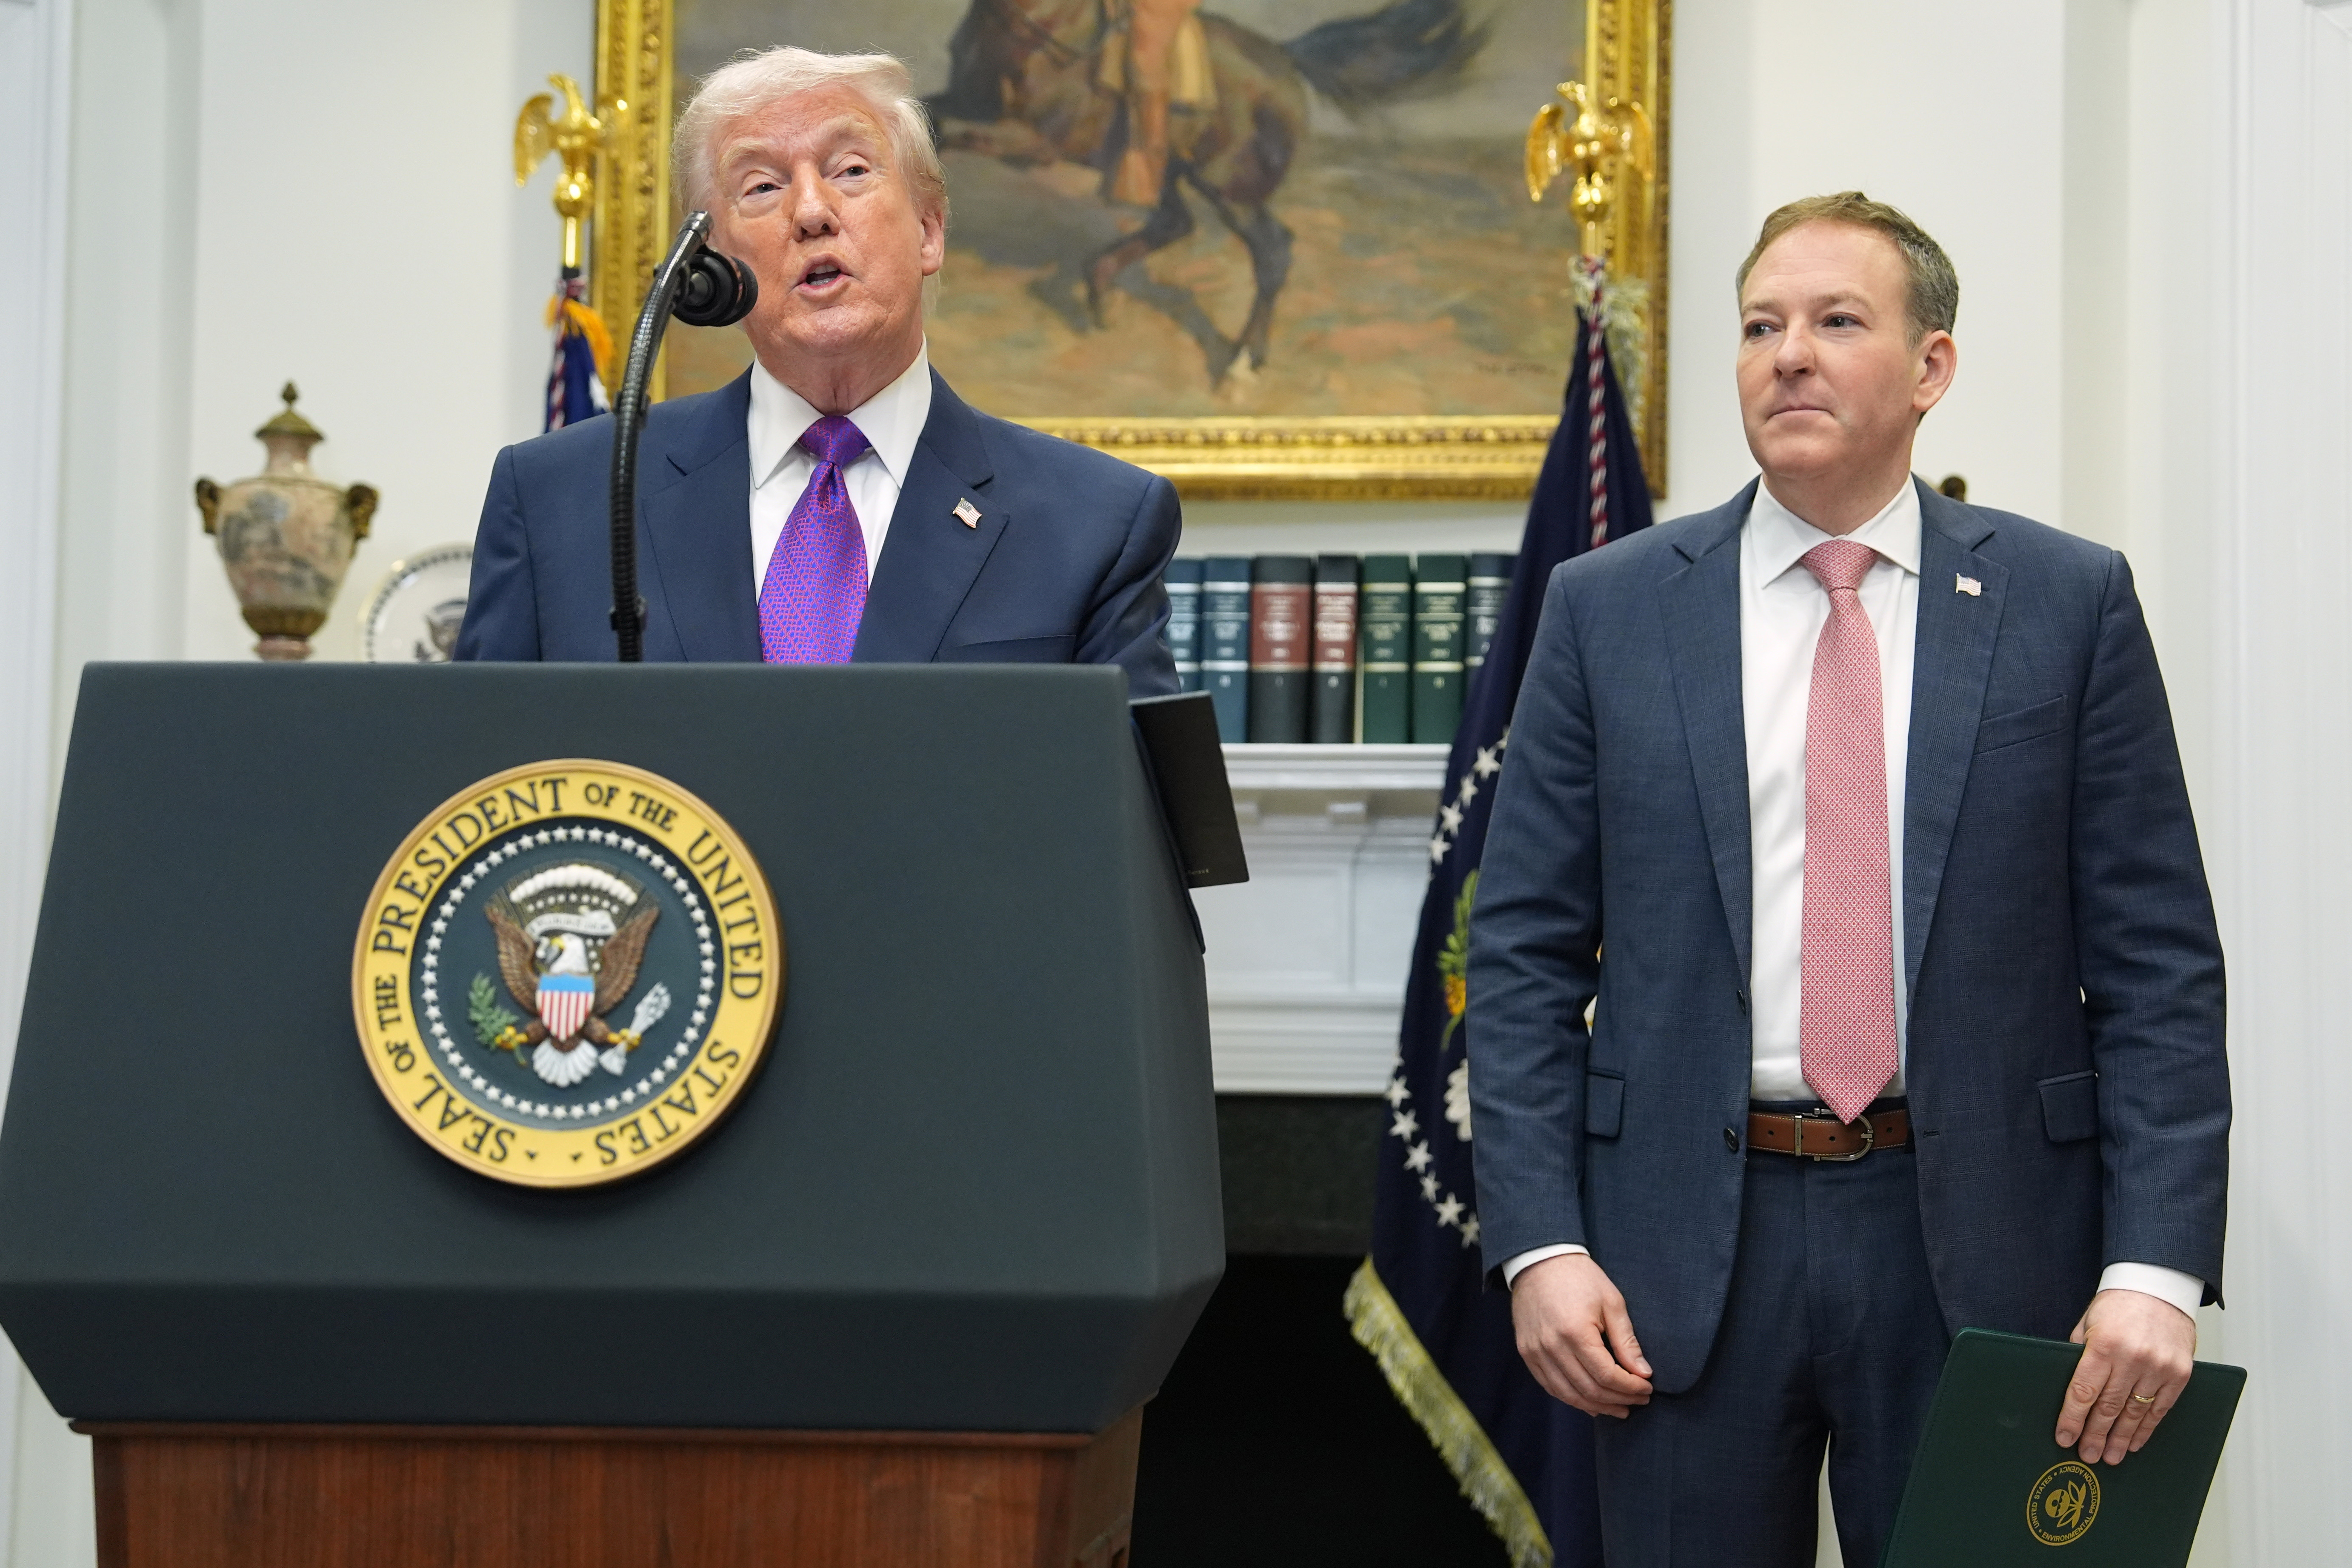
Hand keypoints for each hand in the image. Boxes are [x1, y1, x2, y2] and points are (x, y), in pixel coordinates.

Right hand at [1511, 1253, 1653, 1418]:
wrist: (1539, 1261)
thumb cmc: (1580, 1278)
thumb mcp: (1612, 1302)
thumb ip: (1626, 1341)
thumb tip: (1643, 1373)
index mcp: (1575, 1332)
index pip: (1607, 1375)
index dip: (1630, 1387)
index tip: (1647, 1389)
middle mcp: (1552, 1346)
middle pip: (1589, 1389)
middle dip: (1618, 1400)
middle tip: (1638, 1401)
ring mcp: (1535, 1352)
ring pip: (1568, 1394)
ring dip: (1596, 1406)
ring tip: (1618, 1408)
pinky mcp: (1526, 1353)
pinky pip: (1550, 1386)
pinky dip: (1572, 1399)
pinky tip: (1590, 1403)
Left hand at [2055, 1288, 2196, 1463]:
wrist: (2159, 1287)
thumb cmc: (2117, 1305)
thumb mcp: (2088, 1323)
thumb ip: (2078, 1354)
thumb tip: (2071, 1389)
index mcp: (2104, 1345)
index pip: (2084, 1391)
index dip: (2073, 1419)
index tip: (2064, 1438)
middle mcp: (2133, 1358)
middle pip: (2109, 1407)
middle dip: (2095, 1435)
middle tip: (2087, 1455)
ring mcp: (2159, 1368)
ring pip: (2135, 1413)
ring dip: (2121, 1439)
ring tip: (2110, 1457)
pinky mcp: (2179, 1374)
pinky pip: (2160, 1409)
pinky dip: (2146, 1428)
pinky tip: (2135, 1442)